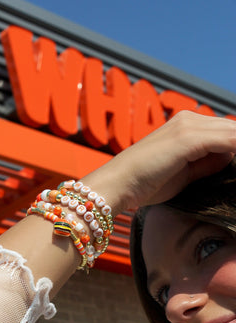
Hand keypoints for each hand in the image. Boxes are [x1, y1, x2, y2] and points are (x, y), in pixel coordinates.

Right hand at [81, 111, 235, 213]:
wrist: (118, 183)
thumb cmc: (146, 182)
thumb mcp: (184, 172)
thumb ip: (207, 163)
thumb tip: (231, 157)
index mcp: (185, 125)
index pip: (227, 133)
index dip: (235, 149)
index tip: (235, 167)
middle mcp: (188, 119)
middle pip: (232, 129)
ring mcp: (188, 126)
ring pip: (233, 133)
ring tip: (235, 170)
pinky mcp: (188, 137)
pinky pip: (229, 140)